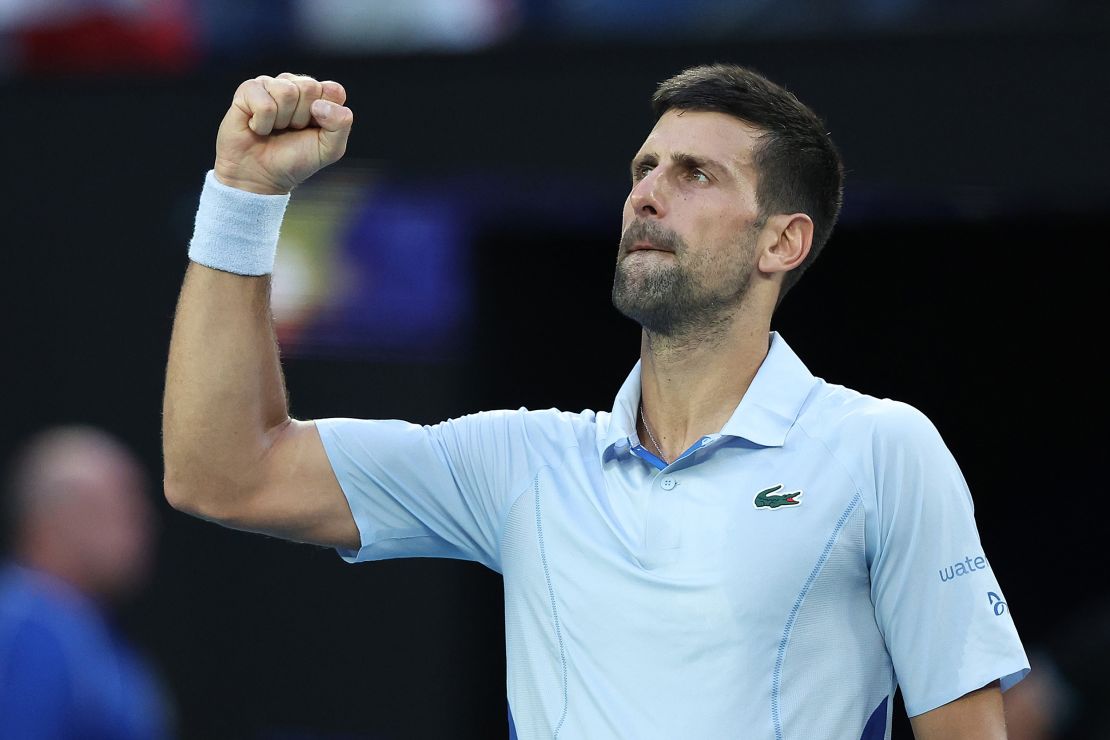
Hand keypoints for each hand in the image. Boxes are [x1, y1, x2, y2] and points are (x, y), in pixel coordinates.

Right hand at [213, 73, 353, 194]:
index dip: (326, 114)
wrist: (260, 176)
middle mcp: (295, 85)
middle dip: (302, 118)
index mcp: (319, 96)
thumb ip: (341, 124)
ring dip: (282, 120)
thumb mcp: (330, 149)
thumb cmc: (295, 160)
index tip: (315, 129)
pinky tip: (258, 127)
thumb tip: (319, 104)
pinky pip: (264, 103)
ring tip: (275, 129)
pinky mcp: (248, 90)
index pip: (334, 90)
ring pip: (287, 92)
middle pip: (309, 88)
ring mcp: (271, 84)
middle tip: (291, 130)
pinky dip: (263, 124)